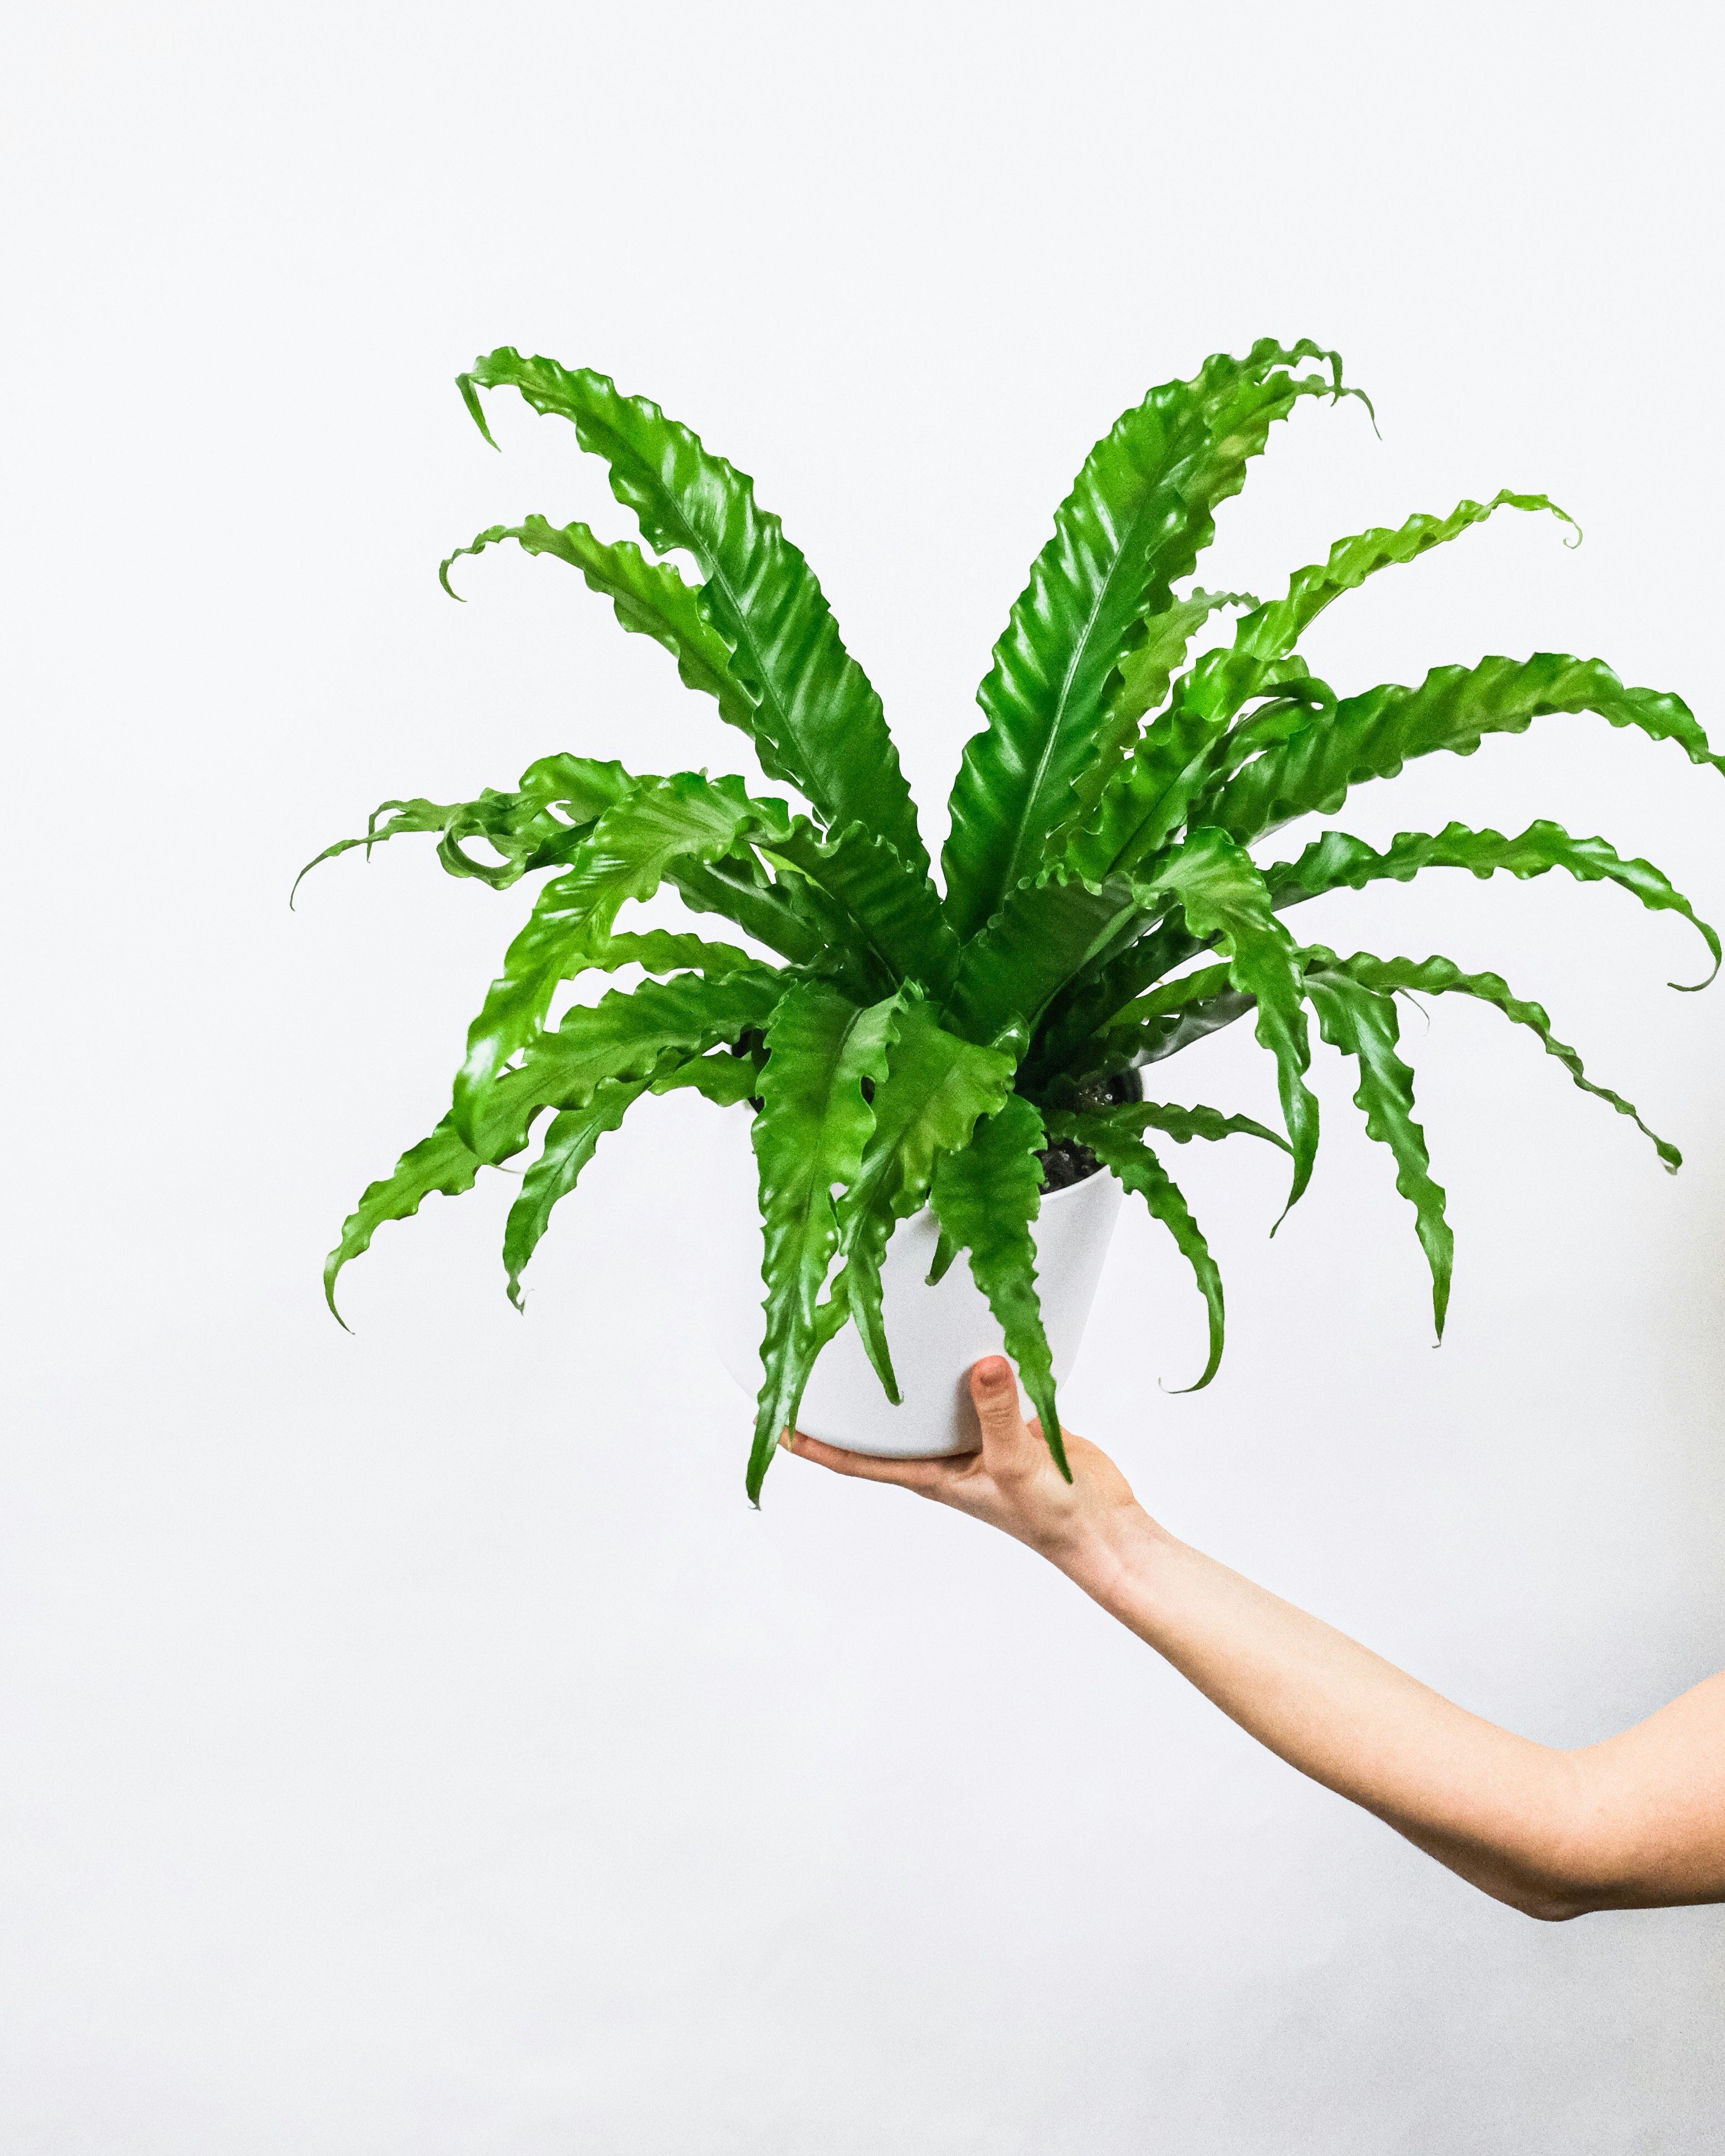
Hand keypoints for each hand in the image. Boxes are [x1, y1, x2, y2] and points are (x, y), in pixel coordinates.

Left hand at [785, 1355, 1153, 1583]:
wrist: (1101, 1524)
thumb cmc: (1050, 1516)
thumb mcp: (1016, 1463)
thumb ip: (997, 1412)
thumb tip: (981, 1364)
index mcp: (929, 1473)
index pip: (855, 1458)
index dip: (813, 1442)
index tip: (771, 1422)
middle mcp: (944, 1453)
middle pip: (885, 1422)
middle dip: (852, 1396)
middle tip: (815, 1351)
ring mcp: (975, 1434)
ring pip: (930, 1398)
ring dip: (910, 1371)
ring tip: (878, 1328)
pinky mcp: (1009, 1418)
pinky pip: (977, 1385)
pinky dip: (967, 1362)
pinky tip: (961, 1329)